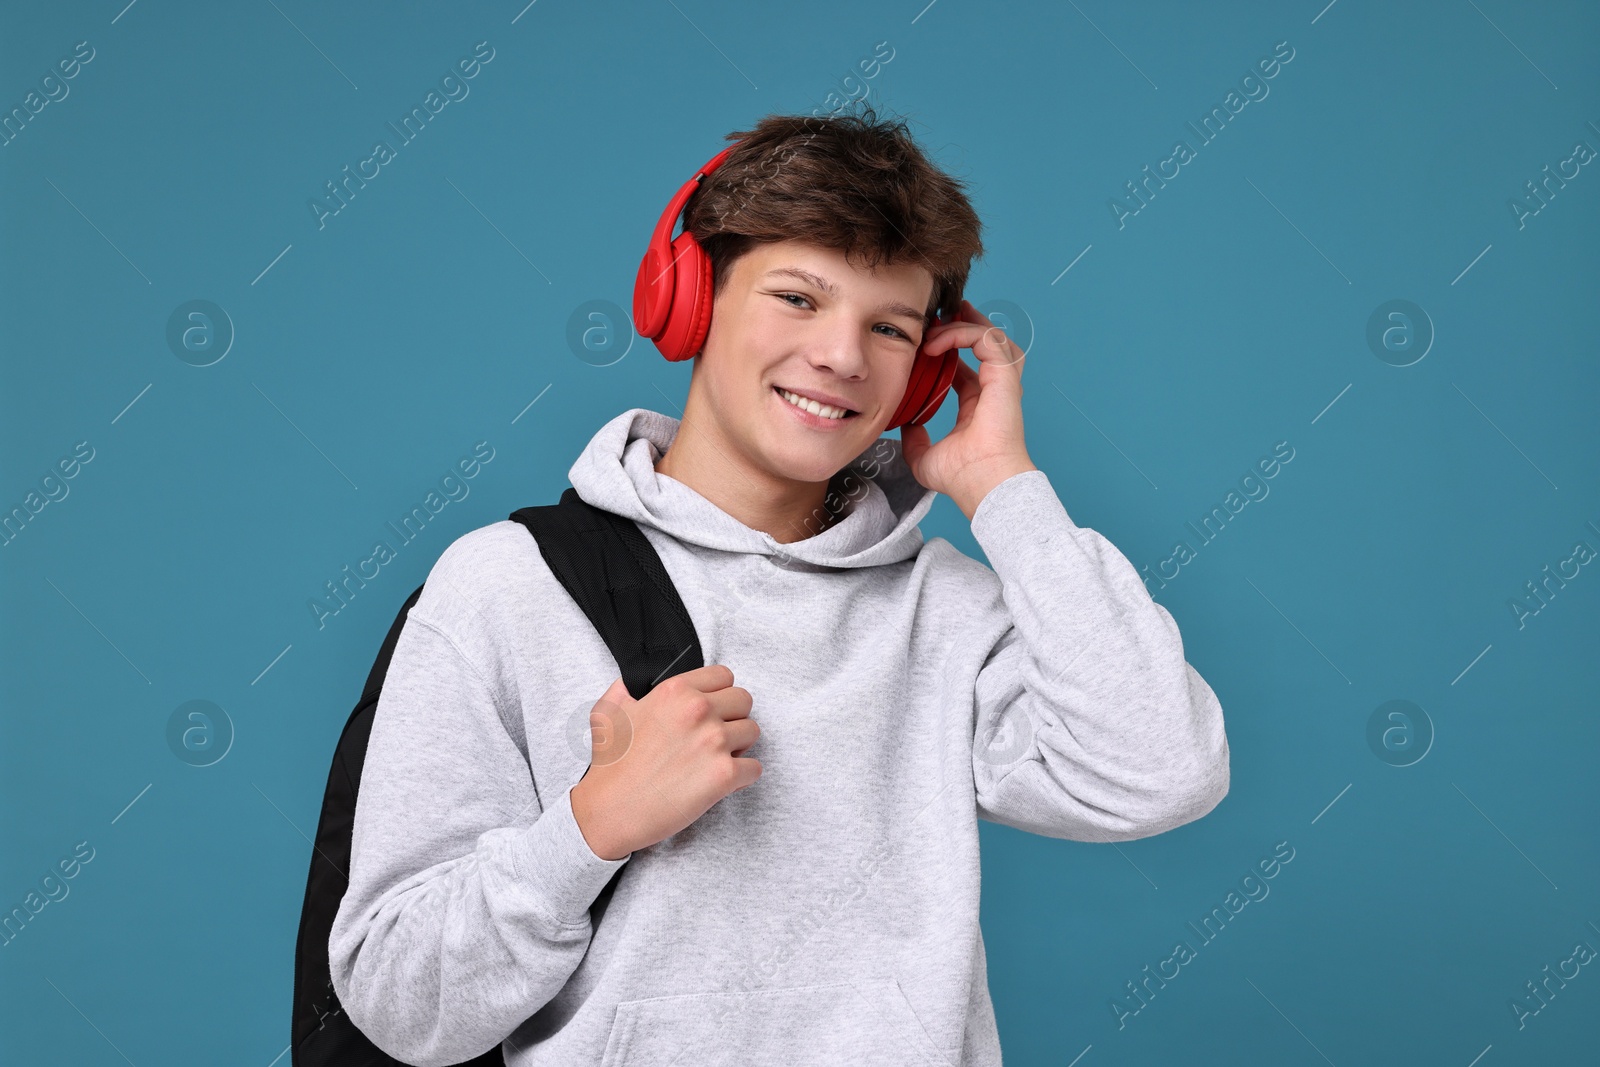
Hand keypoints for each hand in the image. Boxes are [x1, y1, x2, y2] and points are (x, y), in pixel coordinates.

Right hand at [569, 665, 760, 860]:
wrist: (610, 811)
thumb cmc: (610, 766)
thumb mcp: (607, 712)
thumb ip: (625, 689)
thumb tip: (633, 683)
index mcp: (676, 691)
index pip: (724, 676)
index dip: (719, 694)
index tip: (711, 710)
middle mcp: (699, 710)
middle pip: (744, 701)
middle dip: (732, 718)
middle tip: (713, 737)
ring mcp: (714, 742)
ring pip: (753, 732)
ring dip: (738, 747)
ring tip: (714, 760)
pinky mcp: (724, 775)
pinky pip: (754, 768)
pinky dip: (741, 777)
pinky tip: (719, 783)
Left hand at [900, 299, 1036, 519]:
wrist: (984, 484)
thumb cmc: (963, 478)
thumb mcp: (925, 458)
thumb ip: (915, 441)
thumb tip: (907, 427)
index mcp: (979, 407)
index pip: (966, 367)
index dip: (948, 351)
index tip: (924, 344)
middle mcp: (994, 390)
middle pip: (985, 344)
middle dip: (963, 324)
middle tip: (937, 315)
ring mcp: (1002, 382)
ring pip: (990, 335)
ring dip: (964, 323)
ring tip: (940, 318)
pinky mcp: (1004, 376)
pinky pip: (986, 339)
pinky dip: (962, 333)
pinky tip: (937, 341)